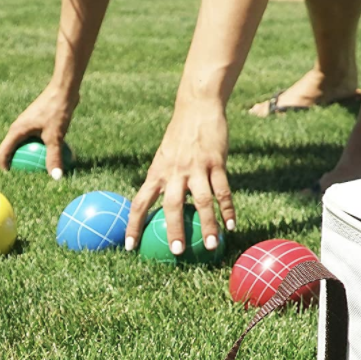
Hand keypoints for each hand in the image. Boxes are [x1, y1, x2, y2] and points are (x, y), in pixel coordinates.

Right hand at [0, 83, 78, 177]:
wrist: (64, 90)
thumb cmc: (57, 111)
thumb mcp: (56, 136)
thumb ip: (53, 157)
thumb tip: (55, 177)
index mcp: (16, 131)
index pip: (2, 153)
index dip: (4, 168)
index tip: (14, 180)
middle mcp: (18, 128)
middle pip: (12, 150)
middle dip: (18, 164)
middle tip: (29, 177)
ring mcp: (27, 125)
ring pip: (25, 145)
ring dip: (30, 156)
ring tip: (41, 169)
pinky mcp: (37, 123)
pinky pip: (35, 139)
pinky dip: (41, 148)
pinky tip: (55, 155)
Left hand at [125, 98, 235, 253]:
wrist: (198, 108)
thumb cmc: (180, 136)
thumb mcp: (165, 156)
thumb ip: (164, 179)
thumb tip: (161, 207)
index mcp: (157, 172)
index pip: (140, 202)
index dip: (133, 225)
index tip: (129, 247)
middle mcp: (174, 171)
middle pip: (173, 206)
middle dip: (174, 230)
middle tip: (177, 252)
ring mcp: (197, 167)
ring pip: (202, 202)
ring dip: (208, 225)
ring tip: (212, 245)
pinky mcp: (216, 162)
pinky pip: (223, 191)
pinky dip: (228, 210)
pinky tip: (231, 226)